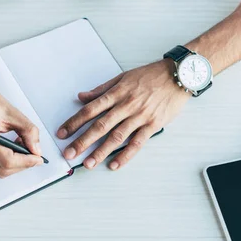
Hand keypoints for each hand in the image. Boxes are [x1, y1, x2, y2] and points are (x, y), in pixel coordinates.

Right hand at [0, 72, 42, 177]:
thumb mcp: (13, 113)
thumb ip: (28, 132)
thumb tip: (37, 150)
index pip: (7, 160)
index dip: (26, 162)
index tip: (38, 159)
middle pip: (3, 169)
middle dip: (22, 165)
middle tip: (33, 154)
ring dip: (14, 165)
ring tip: (21, 148)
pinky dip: (5, 162)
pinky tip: (11, 149)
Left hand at [57, 60, 189, 170]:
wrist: (179, 75)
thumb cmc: (151, 76)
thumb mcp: (123, 77)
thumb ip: (101, 90)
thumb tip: (81, 97)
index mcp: (117, 93)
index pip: (90, 110)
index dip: (74, 122)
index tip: (62, 133)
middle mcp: (126, 105)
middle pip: (100, 125)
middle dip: (82, 141)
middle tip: (69, 153)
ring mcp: (140, 116)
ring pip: (117, 136)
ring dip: (101, 151)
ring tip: (88, 163)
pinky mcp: (153, 125)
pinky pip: (137, 143)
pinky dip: (126, 155)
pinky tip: (114, 165)